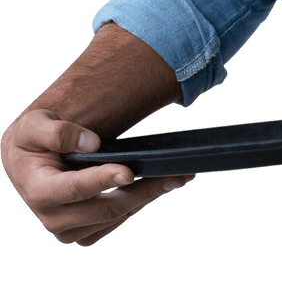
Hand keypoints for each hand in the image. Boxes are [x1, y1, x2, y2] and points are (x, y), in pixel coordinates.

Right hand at [1, 108, 194, 246]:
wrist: (28, 159)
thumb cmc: (32, 139)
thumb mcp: (34, 126)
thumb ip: (57, 132)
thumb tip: (91, 142)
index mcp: (40, 191)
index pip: (75, 189)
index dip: (103, 180)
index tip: (130, 170)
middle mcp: (53, 217)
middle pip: (105, 208)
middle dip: (143, 192)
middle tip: (176, 175)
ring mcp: (69, 228)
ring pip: (116, 217)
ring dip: (148, 199)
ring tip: (177, 178)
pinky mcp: (83, 230)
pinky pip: (116, 221)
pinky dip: (139, 205)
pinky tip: (159, 186)